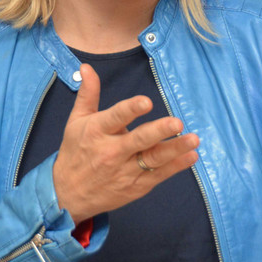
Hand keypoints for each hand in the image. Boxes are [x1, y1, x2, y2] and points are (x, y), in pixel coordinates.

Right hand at [52, 64, 199, 222]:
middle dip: (159, 131)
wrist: (68, 194)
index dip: (131, 110)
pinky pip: (159, 175)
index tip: (146, 102)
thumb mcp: (76, 121)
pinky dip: (176, 166)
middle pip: (139, 140)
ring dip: (175, 149)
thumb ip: (88, 93)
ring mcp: (125, 171)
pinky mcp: (136, 186)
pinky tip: (191, 156)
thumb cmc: (75, 152)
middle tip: (177, 122)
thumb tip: (87, 67)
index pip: (115, 118)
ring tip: (193, 140)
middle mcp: (112, 152)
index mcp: (97, 132)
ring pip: (153, 159)